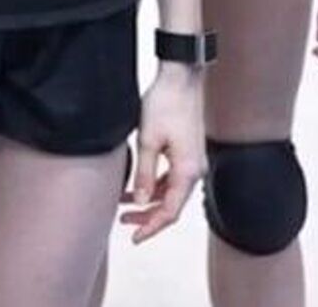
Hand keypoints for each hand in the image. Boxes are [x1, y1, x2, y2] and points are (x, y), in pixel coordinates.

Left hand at [121, 64, 204, 242]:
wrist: (181, 79)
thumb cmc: (165, 104)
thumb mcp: (147, 140)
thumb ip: (144, 173)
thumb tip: (138, 200)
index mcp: (187, 171)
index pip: (170, 212)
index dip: (151, 227)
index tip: (135, 237)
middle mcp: (194, 171)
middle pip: (171, 205)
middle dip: (148, 217)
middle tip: (123, 223)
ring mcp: (192, 162)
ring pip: (170, 193)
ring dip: (148, 201)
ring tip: (123, 207)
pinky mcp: (186, 153)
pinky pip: (171, 179)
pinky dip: (154, 186)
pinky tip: (136, 187)